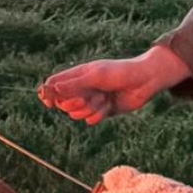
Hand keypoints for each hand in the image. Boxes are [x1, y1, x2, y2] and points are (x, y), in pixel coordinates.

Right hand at [38, 45, 189, 123]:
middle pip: (64, 103)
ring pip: (77, 113)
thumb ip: (74, 84)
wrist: (144, 81)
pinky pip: (90, 119)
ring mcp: (92, 100)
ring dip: (90, 108)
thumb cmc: (120, 72)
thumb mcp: (96, 76)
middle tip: (86, 98)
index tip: (49, 102)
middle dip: (74, 103)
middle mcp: (82, 88)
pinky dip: (100, 114)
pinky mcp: (101, 111)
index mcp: (78, 74)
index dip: (48, 93)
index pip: (54, 84)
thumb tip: (51, 88)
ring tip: (104, 98)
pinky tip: (110, 105)